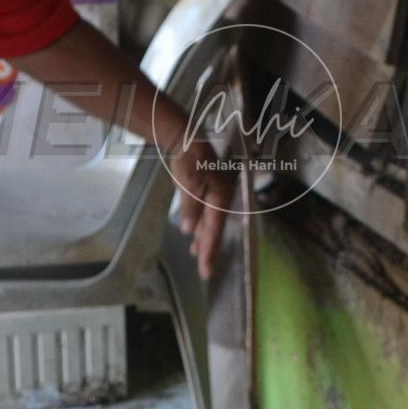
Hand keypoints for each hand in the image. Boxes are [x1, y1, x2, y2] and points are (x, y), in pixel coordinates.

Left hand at [171, 136, 234, 279]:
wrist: (186, 137)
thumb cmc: (190, 159)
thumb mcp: (189, 184)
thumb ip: (191, 208)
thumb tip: (190, 230)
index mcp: (221, 197)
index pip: (215, 229)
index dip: (210, 249)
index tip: (206, 268)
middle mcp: (221, 198)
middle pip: (215, 228)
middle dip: (209, 249)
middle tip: (205, 271)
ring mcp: (213, 194)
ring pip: (209, 222)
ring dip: (203, 239)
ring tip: (198, 256)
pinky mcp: (205, 190)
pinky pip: (204, 213)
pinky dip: (199, 225)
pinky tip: (193, 234)